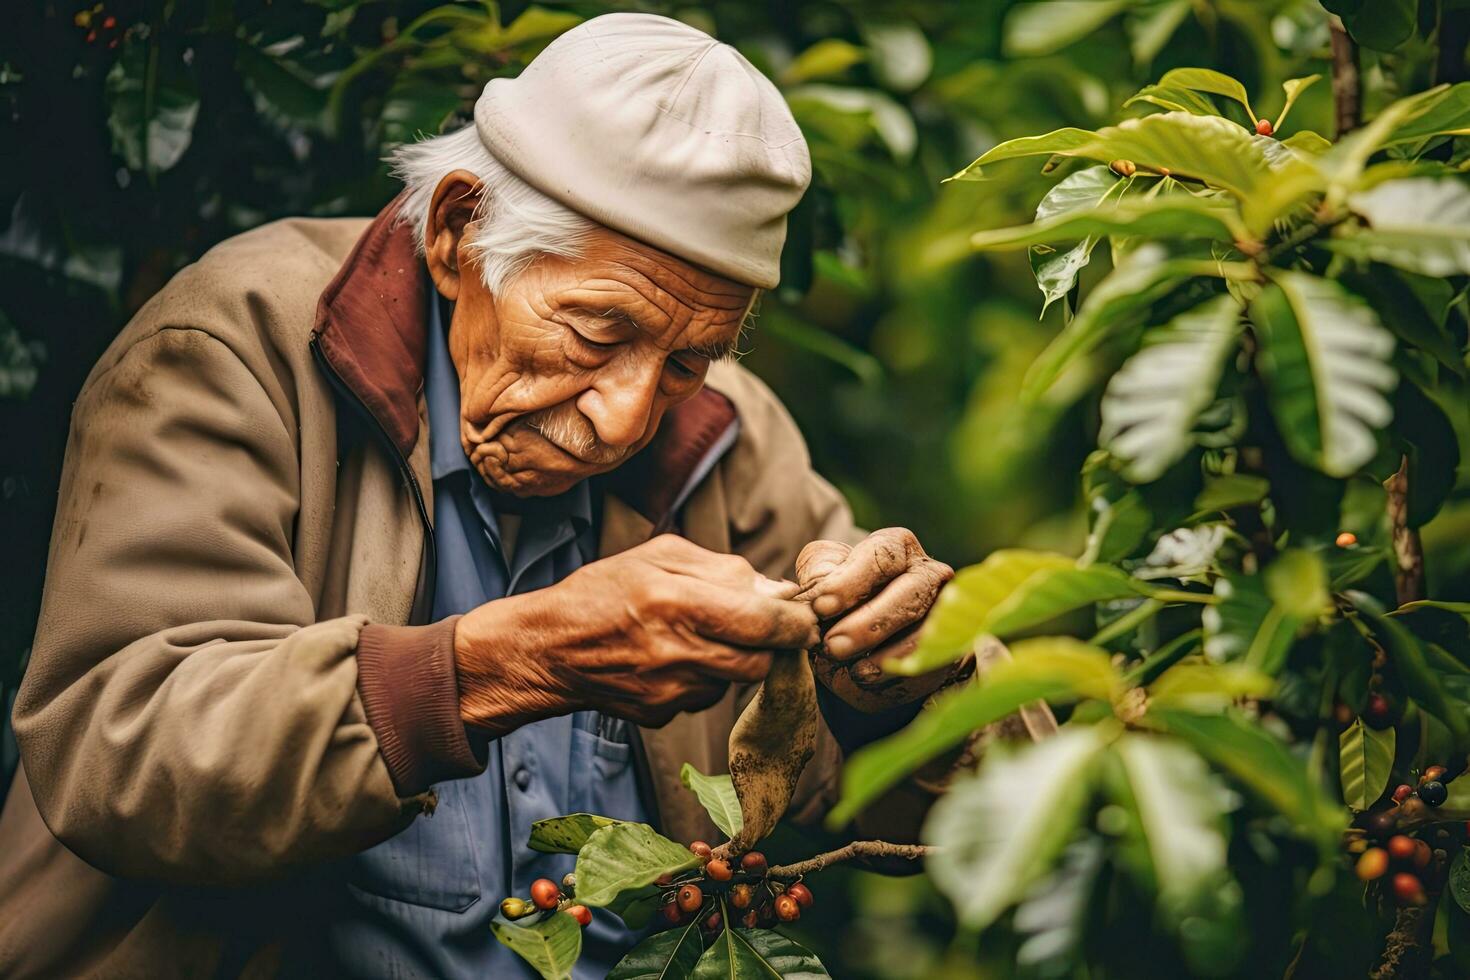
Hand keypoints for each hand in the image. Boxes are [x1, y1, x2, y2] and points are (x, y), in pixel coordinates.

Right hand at [454, 535, 818, 729]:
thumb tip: (776, 589)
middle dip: (773, 646)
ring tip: (708, 635)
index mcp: (678, 603)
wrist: (549, 649)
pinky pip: (707, 696)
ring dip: (739, 660)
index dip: (797, 623)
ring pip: (737, 681)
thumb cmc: (604, 592)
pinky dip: (708, 677)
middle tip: (765, 627)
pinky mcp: (663, 715)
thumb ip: (723, 570)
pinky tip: (678, 658)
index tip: (805, 616)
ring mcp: (671, 691)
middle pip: (761, 662)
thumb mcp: (661, 558)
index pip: (765, 623)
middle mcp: (678, 652)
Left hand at [796, 528, 955, 711]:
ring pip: (925, 634)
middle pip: (910, 593)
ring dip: (886, 657)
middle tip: (832, 645)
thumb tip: (819, 583)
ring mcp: (946, 614)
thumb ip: (818, 575)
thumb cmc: (841, 601)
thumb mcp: (823, 579)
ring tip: (852, 671)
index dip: (850, 581)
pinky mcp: (950, 652)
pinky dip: (897, 679)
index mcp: (898, 548)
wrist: (867, 642)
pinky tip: (868, 683)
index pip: (881, 556)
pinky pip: (930, 668)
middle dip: (870, 622)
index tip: (821, 605)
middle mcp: (929, 574)